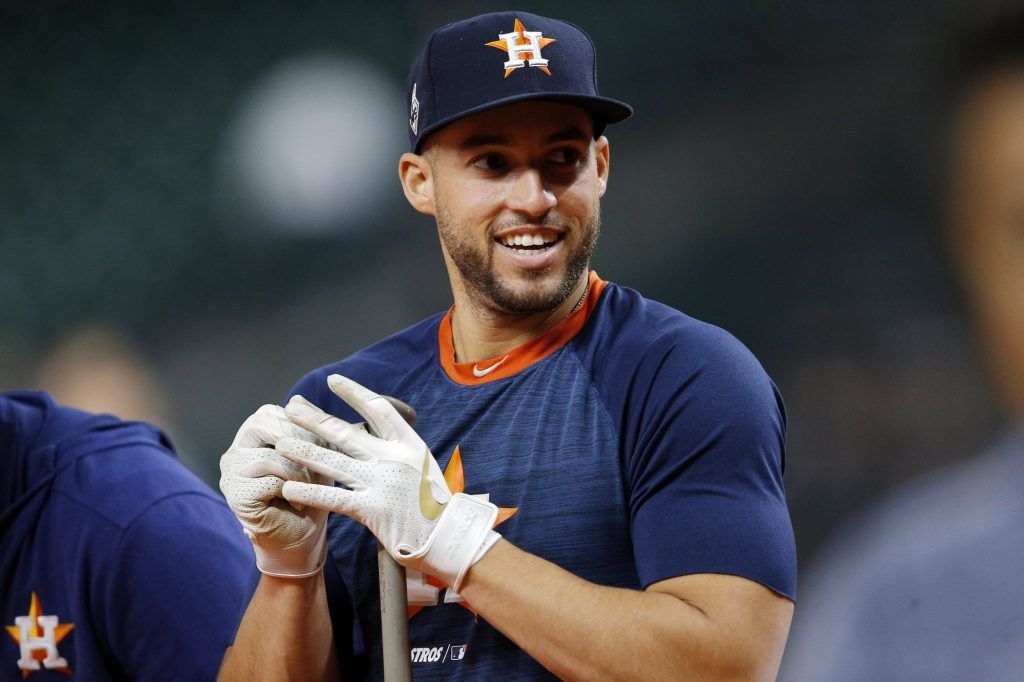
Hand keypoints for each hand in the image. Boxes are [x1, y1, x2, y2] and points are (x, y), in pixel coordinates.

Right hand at [219, 405, 329, 577]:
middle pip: (263, 425)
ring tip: (312, 487)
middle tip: (318, 461)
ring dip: (299, 471)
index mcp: (252, 435)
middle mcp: (235, 450)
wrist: (302, 537)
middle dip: (298, 441)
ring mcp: (231, 473)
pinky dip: (291, 491)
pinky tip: (299, 502)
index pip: (271, 412)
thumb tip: (299, 398)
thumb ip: (309, 428)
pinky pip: (268, 482)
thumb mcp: (317, 455)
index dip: (300, 423)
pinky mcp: (235, 496)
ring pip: (269, 455)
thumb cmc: (311, 492)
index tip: (323, 442)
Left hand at [278, 374, 499, 590]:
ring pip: (334, 461)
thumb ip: (397, 449)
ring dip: (304, 451)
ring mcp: (382, 483)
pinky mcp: (372, 510)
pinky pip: (334, 498)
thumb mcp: (422, 465)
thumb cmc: (434, 502)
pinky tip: (290, 487)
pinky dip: (310, 491)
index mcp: (409, 444)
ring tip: (281, 443)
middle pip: (346, 432)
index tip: (333, 381)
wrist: (449, 535)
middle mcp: (394, 458)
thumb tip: (371, 432)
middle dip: (315, 418)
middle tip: (292, 407)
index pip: (378, 409)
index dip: (354, 393)